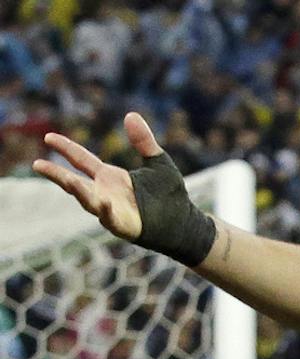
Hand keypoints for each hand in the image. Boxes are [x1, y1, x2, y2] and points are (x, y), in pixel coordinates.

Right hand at [35, 112, 217, 263]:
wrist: (186, 224)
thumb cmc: (171, 195)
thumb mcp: (158, 162)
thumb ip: (144, 140)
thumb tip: (131, 115)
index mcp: (110, 177)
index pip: (82, 160)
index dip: (66, 148)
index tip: (48, 137)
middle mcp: (105, 193)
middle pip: (75, 182)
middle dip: (57, 174)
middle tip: (37, 164)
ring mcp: (112, 210)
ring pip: (88, 200)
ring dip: (77, 191)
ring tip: (66, 181)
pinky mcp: (123, 226)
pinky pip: (110, 217)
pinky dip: (105, 209)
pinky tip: (102, 201)